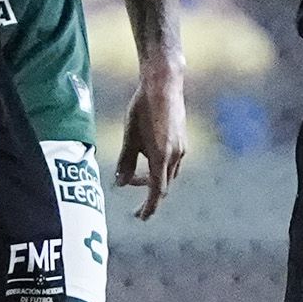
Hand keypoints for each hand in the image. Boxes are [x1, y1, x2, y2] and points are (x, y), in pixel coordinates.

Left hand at [117, 62, 187, 219]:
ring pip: (169, 174)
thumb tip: (119, 183)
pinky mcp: (183, 140)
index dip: (148, 207)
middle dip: (146, 190)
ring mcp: (182, 148)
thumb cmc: (142, 108)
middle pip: (163, 185)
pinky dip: (160, 166)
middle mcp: (176, 156)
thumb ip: (125, 162)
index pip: (157, 192)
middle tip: (128, 184)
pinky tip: (147, 153)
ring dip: (153, 177)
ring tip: (135, 168)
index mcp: (161, 157)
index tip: (140, 217)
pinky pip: (172, 162)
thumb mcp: (129, 136)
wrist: (164, 84)